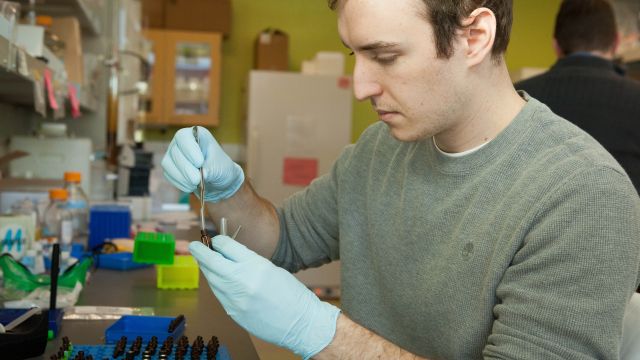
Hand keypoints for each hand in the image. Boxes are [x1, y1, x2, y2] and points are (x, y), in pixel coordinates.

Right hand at [161, 126, 243, 201]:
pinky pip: (168, 175)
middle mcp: (182, 142)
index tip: (200, 162)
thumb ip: (208, 169)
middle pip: (175, 152)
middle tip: (197, 179)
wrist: (219, 181)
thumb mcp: (219, 168)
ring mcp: (174, 154)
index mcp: (196, 135)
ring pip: (168, 164)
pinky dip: (179, 183)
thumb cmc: (221, 168)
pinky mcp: (170, 168)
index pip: (183, 137)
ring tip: (196, 183)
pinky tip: (191, 186)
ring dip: (182, 177)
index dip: (188, 149)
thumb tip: (199, 175)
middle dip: (186, 168)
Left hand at [189, 237, 340, 358]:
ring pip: (211, 279)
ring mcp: (235, 299)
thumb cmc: (291, 294)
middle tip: (194, 246)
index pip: (225, 246)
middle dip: (200, 252)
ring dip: (206, 269)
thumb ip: (248, 261)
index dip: (218, 240)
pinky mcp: (233, 312)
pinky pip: (219, 294)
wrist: (300, 324)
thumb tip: (227, 254)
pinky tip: (219, 281)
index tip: (215, 240)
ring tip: (205, 262)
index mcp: (255, 265)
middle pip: (211, 261)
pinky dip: (216, 284)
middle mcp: (241, 281)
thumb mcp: (271, 269)